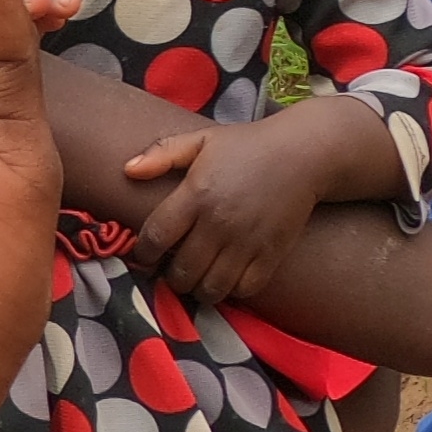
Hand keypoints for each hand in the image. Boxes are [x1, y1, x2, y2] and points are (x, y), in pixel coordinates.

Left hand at [121, 118, 326, 305]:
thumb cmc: (247, 146)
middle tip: (172, 270)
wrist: (304, 154)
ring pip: (211, 288)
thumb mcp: (202, 140)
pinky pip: (244, 289)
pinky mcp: (271, 254)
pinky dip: (232, 290)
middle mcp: (219, 223)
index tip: (146, 255)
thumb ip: (161, 154)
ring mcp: (246, 242)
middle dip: (171, 277)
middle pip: (182, 271)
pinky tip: (226, 278)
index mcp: (196, 195)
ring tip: (197, 278)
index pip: (156, 237)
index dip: (144, 253)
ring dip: (199, 289)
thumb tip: (127, 171)